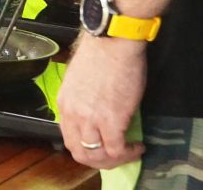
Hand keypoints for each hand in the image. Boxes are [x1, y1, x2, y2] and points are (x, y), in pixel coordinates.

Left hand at [57, 35, 146, 168]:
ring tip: (129, 152)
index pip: (69, 137)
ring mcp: (90, 119)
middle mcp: (73, 114)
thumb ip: (84, 100)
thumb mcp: (81, 79)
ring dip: (114, 160)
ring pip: (97, 156)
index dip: (86, 148)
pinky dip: (129, 154)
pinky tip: (138, 147)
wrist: (113, 42)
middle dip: (99, 161)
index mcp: (65, 103)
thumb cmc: (102, 53)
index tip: (101, 146)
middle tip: (116, 156)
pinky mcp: (111, 121)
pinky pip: (117, 150)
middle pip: (80, 153)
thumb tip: (97, 113)